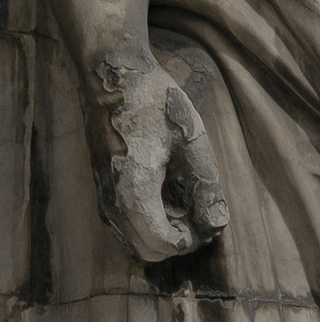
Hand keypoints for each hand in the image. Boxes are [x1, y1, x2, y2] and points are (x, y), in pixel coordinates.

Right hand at [89, 52, 226, 265]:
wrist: (110, 71)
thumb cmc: (154, 101)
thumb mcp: (191, 140)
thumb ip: (205, 186)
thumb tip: (216, 225)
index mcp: (134, 188)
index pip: (160, 243)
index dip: (189, 242)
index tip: (205, 222)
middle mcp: (111, 198)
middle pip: (145, 251)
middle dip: (175, 243)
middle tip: (196, 217)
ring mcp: (101, 192)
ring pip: (131, 240)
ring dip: (160, 234)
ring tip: (183, 205)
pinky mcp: (101, 185)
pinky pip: (123, 223)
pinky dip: (146, 222)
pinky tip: (166, 195)